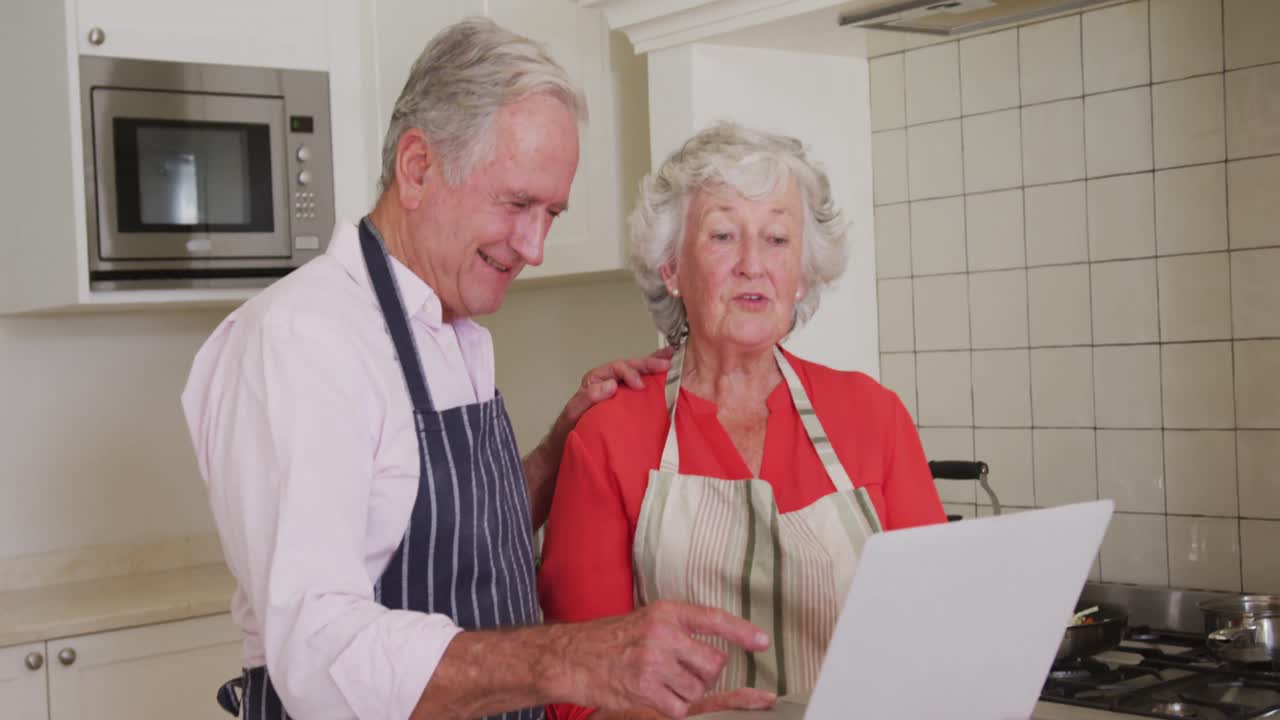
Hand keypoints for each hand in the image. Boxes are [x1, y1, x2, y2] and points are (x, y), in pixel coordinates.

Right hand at [547, 601, 769, 719]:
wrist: (570, 657)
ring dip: (685, 693)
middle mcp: (663, 634)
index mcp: (666, 613)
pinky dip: (671, 707)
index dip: (742, 632)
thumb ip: (678, 630)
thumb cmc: (607, 640)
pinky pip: (679, 707)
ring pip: (698, 689)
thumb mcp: (645, 620)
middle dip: (704, 675)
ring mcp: (654, 662)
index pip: (713, 619)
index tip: (763, 642)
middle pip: (713, 663)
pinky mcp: (645, 689)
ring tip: (660, 683)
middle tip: (681, 672)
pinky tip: (652, 696)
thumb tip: (715, 649)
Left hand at [554, 347, 674, 437]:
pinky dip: (653, 378)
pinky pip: (640, 386)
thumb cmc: (570, 428)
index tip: (639, 385)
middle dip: (648, 364)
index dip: (630, 373)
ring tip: (670, 357)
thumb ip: (589, 397)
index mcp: (596, 379)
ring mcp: (618, 390)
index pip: (616, 369)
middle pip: (630, 366)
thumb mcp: (574, 412)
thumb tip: (611, 384)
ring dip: (653, 365)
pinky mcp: (626, 401)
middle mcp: (608, 381)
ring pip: (637, 372)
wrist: (569, 443)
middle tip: (665, 364)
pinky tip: (666, 372)